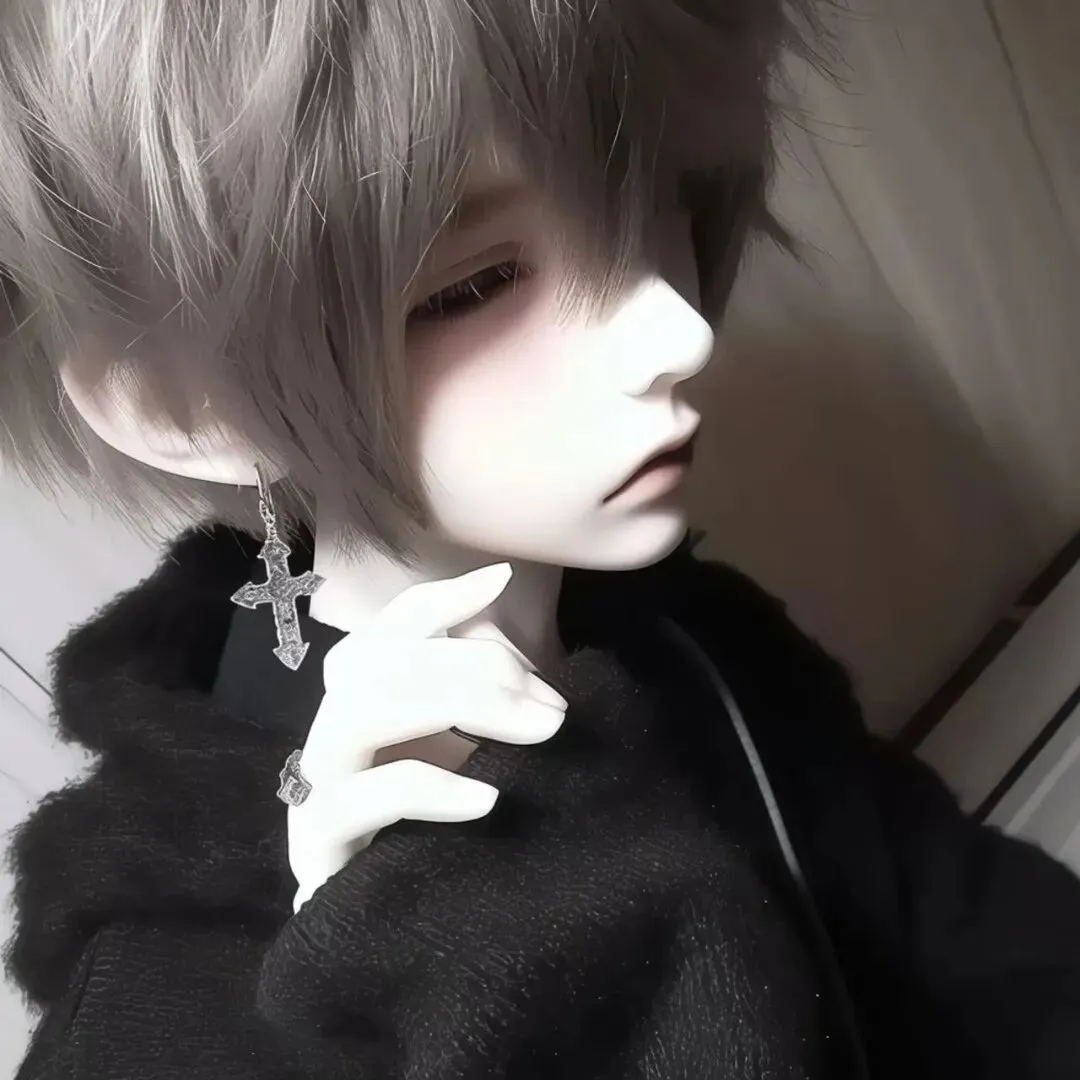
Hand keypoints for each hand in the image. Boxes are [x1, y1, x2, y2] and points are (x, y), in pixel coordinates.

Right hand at [286, 563, 567, 910]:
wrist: (390, 918)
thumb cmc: (433, 817)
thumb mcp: (467, 743)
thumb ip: (485, 695)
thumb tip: (532, 663)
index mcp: (366, 693)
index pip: (391, 626)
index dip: (442, 598)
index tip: (502, 579)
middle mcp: (334, 722)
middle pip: (386, 660)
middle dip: (480, 668)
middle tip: (554, 707)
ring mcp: (320, 777)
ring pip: (363, 708)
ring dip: (459, 704)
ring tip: (539, 731)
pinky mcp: (319, 837)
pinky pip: (365, 798)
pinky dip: (432, 788)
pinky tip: (489, 798)